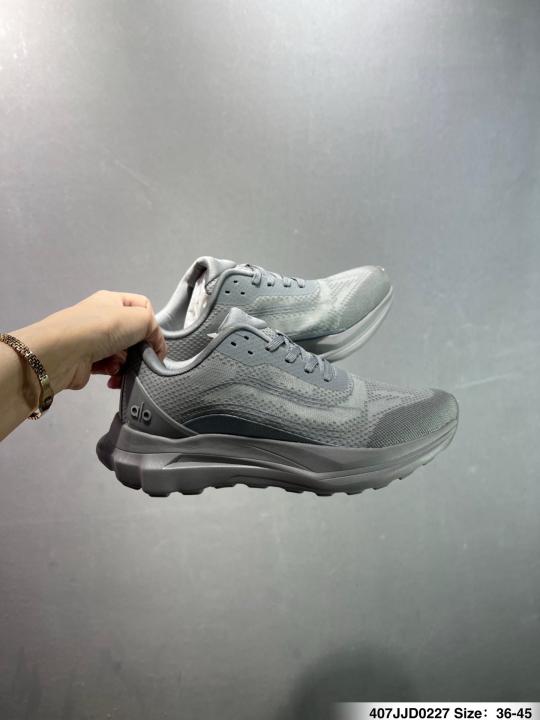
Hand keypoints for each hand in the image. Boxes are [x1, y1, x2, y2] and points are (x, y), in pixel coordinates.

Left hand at [15, 290, 166, 394]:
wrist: (64, 353)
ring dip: (127, 364)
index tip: (154, 341)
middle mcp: (102, 318)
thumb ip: (155, 328)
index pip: (142, 308)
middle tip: (140, 357)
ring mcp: (94, 340)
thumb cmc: (101, 328)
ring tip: (121, 368)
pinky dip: (114, 373)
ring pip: (124, 354)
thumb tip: (156, 345)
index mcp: (112, 301)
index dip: (152, 325)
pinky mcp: (88, 361)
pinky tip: (111, 375)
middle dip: (139, 349)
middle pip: (133, 335)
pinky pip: (111, 367)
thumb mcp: (140, 318)